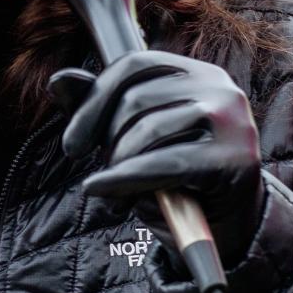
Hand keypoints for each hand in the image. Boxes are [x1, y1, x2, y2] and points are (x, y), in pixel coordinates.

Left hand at [55, 51, 264, 265]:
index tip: (71, 143)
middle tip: (106, 170)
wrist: (226, 228)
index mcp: (198, 73)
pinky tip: (100, 189)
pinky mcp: (234, 159)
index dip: (93, 100)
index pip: (133, 64)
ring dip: (119, 164)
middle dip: (106, 140)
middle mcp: (221, 88)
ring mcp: (232, 121)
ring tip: (121, 186)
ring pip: (147, 131)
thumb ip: (98, 110)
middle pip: (136, 98)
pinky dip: (124, 178)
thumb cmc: (175, 180)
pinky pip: (163, 164)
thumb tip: (58, 80)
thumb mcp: (132, 140)